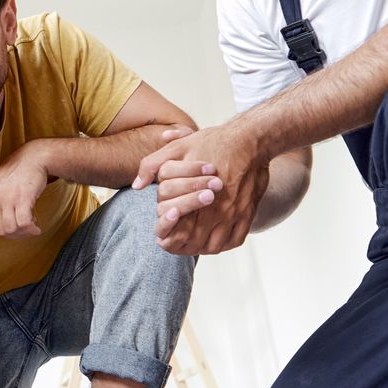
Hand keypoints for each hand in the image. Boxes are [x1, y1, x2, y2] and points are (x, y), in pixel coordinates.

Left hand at [0, 142, 51, 258]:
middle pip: (1, 230)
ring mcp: (7, 199)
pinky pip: (24, 224)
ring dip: (25, 232)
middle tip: (26, 229)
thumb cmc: (17, 172)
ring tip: (32, 225)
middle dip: (15, 234)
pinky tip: (37, 225)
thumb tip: (0, 227)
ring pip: (13, 229)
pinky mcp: (22, 199)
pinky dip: (31, 228)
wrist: (33, 157)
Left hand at [134, 122, 268, 255]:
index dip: (166, 234)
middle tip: (177, 245)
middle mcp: (214, 207)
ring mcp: (233, 213)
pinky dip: (224, 245)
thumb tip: (136, 185)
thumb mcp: (178, 148)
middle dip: (182, 246)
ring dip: (202, 248)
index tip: (162, 237)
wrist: (250, 139)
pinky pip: (235, 240)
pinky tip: (215, 241)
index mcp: (193, 193)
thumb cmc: (212, 142)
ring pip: (214, 245)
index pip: (176, 226)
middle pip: (194, 240)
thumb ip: (152, 165)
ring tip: (194, 245)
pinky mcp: (247, 214)